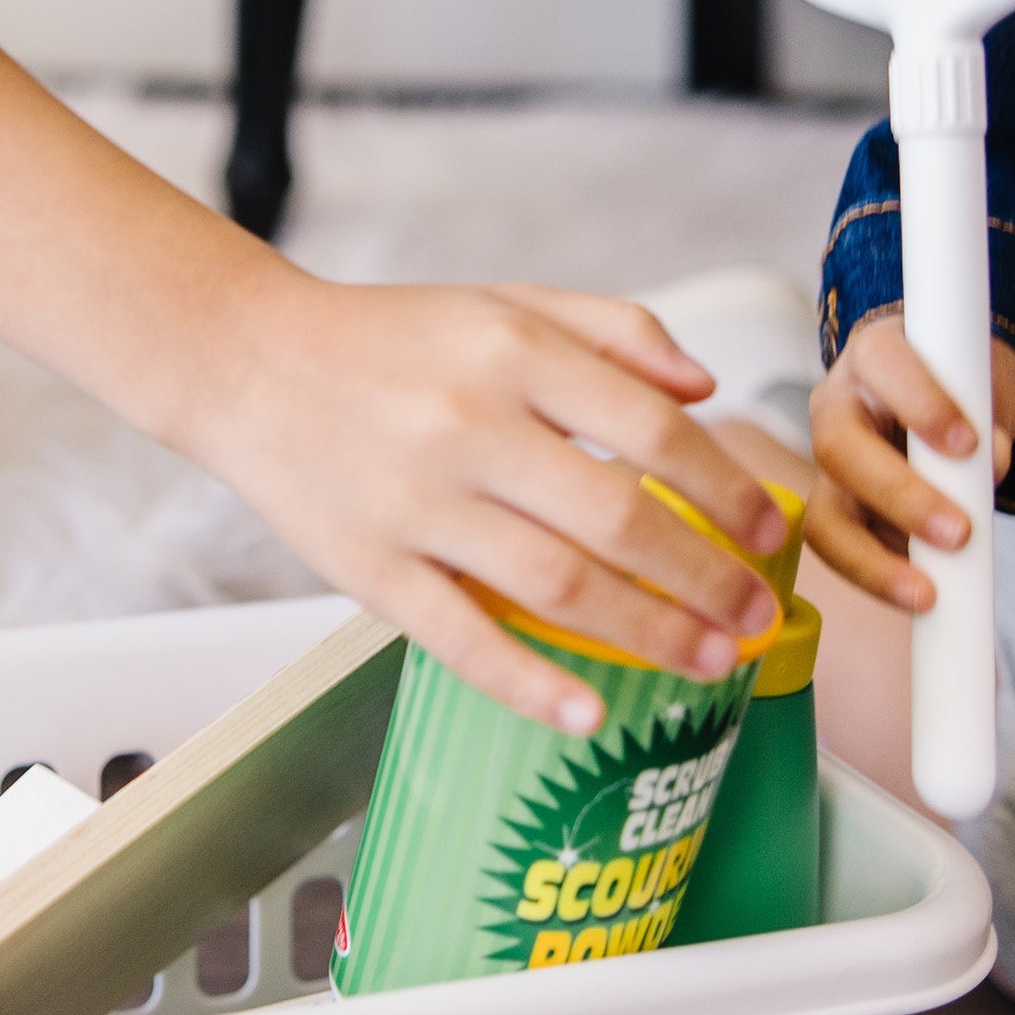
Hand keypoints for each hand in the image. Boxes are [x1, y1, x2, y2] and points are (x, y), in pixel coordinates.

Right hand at [184, 278, 789, 735]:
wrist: (245, 363)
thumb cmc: (384, 339)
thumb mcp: (502, 302)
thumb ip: (612, 331)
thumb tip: (705, 391)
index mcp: (511, 354)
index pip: (652, 431)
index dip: (725, 490)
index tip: (768, 533)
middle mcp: (468, 428)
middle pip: (618, 521)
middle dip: (706, 578)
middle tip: (756, 617)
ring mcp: (415, 506)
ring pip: (556, 587)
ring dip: (648, 634)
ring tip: (709, 661)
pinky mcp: (368, 568)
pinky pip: (459, 639)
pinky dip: (528, 683)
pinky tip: (589, 711)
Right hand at [806, 313, 1014, 611]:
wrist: (945, 401)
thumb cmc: (961, 384)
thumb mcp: (984, 383)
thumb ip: (988, 419)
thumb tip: (987, 470)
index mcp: (874, 354)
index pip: (884, 364)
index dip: (921, 403)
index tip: (968, 443)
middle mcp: (835, 407)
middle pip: (840, 451)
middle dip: (901, 498)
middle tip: (959, 533)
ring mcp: (827, 465)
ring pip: (825, 516)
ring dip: (875, 560)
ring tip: (928, 592)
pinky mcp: (834, 511)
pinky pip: (842, 551)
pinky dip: (880, 576)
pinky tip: (918, 592)